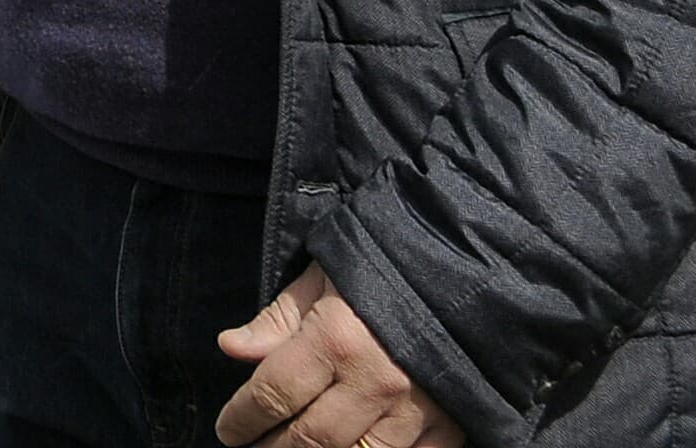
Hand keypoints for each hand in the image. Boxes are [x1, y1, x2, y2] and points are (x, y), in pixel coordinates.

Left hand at [217, 263, 467, 446]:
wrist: (468, 270)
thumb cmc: (383, 266)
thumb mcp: (322, 278)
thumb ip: (277, 320)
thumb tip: (231, 349)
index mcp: (336, 339)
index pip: (272, 394)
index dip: (242, 418)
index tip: (227, 430)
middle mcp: (375, 381)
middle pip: (310, 438)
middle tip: (256, 447)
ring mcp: (417, 409)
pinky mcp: (452, 425)